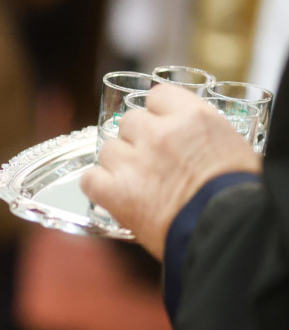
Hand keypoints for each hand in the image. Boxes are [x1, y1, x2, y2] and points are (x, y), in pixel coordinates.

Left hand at [80, 84, 261, 258]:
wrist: (231, 233)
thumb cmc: (240, 197)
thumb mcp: (233, 149)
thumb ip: (202, 136)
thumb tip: (192, 140)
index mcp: (193, 117)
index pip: (158, 96)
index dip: (158, 113)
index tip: (162, 126)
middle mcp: (159, 133)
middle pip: (129, 122)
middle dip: (137, 139)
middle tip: (152, 162)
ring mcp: (133, 162)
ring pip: (107, 149)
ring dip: (118, 163)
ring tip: (137, 184)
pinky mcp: (115, 192)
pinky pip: (89, 178)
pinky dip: (98, 187)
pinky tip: (114, 196)